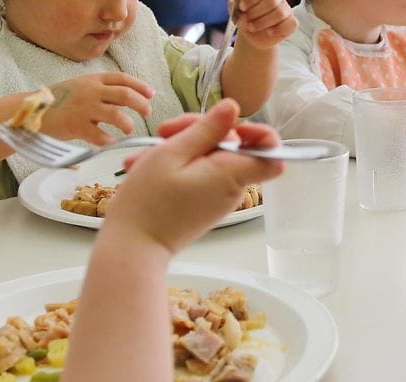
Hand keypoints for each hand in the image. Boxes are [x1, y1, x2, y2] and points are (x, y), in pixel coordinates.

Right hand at [42, 72, 154, 144]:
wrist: (30, 111)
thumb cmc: (56, 102)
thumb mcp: (80, 88)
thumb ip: (102, 92)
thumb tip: (128, 99)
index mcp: (92, 80)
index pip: (122, 78)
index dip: (140, 86)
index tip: (151, 94)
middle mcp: (90, 92)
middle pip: (125, 95)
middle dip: (141, 104)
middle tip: (147, 113)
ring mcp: (83, 108)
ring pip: (116, 115)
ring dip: (127, 124)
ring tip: (128, 129)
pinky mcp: (76, 126)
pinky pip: (99, 136)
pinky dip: (108, 140)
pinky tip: (110, 142)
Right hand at [106, 99, 283, 254]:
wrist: (133, 247)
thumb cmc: (148, 202)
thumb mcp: (172, 154)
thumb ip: (206, 130)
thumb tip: (233, 109)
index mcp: (230, 173)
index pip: (272, 152)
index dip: (258, 132)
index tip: (227, 125)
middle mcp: (230, 188)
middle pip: (230, 146)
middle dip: (198, 132)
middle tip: (164, 133)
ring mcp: (217, 198)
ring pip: (208, 158)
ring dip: (177, 149)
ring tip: (143, 157)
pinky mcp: (202, 204)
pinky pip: (196, 174)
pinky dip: (174, 166)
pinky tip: (144, 167)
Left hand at [234, 0, 297, 48]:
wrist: (251, 33)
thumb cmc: (244, 17)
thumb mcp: (235, 10)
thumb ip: (236, 7)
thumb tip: (243, 14)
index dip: (252, 0)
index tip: (242, 7)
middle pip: (272, 2)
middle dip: (256, 12)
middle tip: (246, 19)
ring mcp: (286, 10)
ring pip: (280, 13)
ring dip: (262, 23)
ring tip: (251, 27)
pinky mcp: (291, 23)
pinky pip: (291, 24)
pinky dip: (278, 29)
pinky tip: (269, 32)